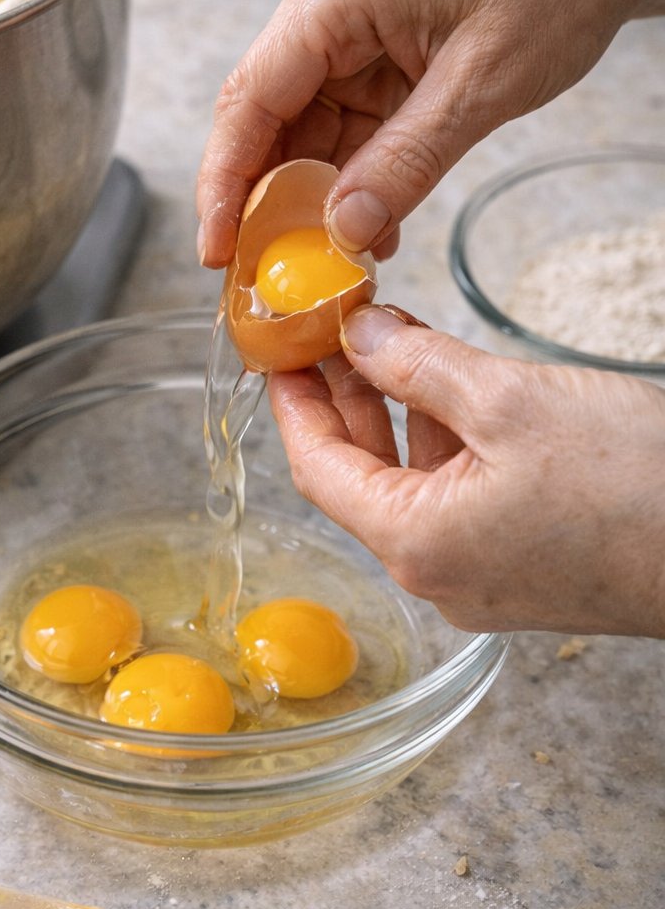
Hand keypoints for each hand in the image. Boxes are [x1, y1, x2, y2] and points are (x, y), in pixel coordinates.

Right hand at [197, 0, 664, 265]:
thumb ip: (404, 163)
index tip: (216, 251)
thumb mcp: (480, 87)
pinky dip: (353, 174)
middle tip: (269, 274)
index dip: (225, 183)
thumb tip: (341, 231)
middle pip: (265, 116)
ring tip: (331, 262)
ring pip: (303, 126)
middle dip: (268, 199)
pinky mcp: (370, 43)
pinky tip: (370, 224)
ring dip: (316, 195)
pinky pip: (343, 120)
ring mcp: (345, 21)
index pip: (250, 99)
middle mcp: (324, 0)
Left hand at [267, 304, 664, 636]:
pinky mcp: (527, 570)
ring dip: (400, 413)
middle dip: (347, 398)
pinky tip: (452, 387)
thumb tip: (359, 337)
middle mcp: (439, 574)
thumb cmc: (634, 483)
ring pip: (415, 484)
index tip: (280, 351)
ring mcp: (484, 578)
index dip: (294, 403)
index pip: (318, 469)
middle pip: (363, 477)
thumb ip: (419, 366)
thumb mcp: (511, 401)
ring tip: (391, 338)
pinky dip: (448, 443)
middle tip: (332, 330)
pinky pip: (461, 501)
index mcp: (416, 543)